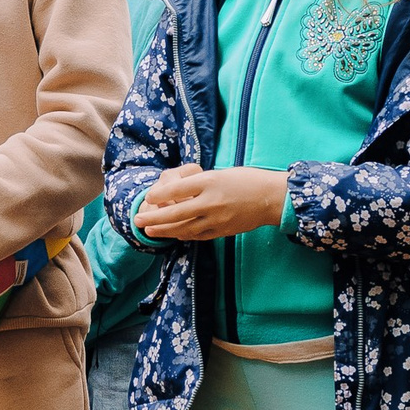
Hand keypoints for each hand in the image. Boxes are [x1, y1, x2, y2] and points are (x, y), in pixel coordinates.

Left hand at [131, 164, 289, 242]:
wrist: (272, 198)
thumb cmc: (247, 180)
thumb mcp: (221, 173)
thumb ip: (199, 183)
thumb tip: (176, 193)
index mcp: (210, 181)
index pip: (177, 190)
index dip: (159, 195)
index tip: (148, 198)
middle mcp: (211, 201)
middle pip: (175, 213)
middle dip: (154, 218)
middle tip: (137, 220)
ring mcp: (217, 218)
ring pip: (184, 228)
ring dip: (164, 231)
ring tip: (149, 231)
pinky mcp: (223, 230)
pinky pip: (198, 235)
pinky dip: (183, 235)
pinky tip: (174, 235)